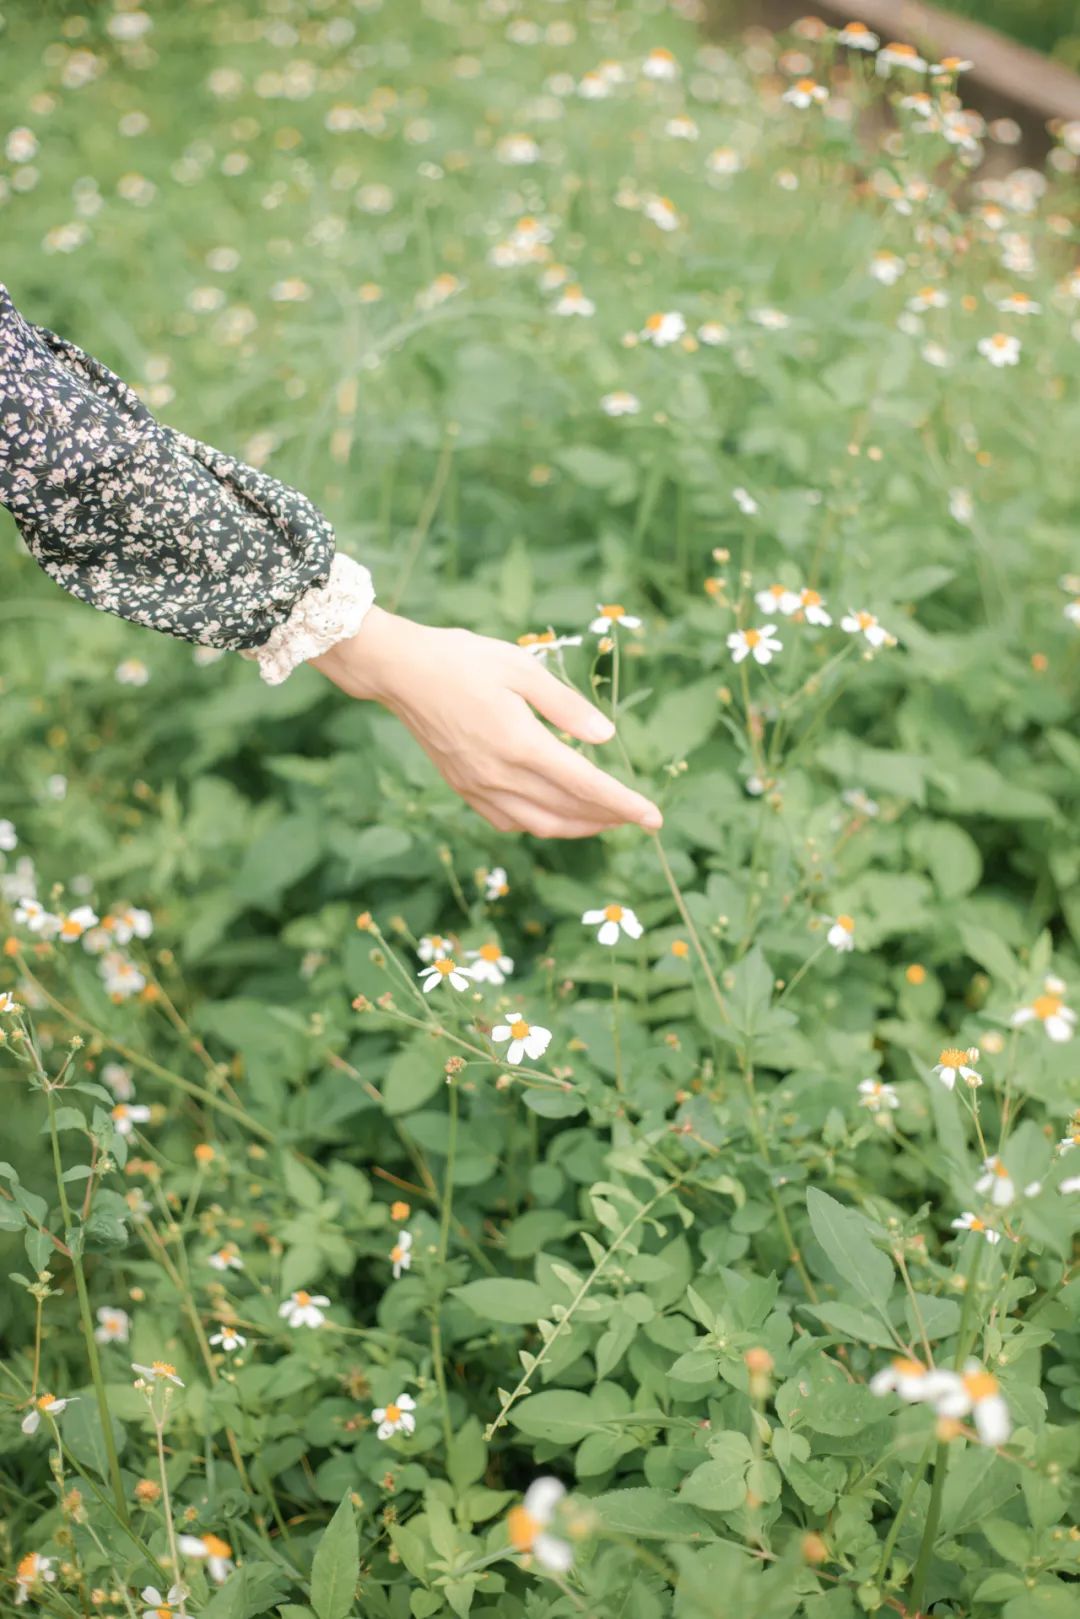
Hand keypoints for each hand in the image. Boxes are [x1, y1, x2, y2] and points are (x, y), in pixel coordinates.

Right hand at [310, 606, 662, 837]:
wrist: (401, 672)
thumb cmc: (463, 659)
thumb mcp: (522, 668)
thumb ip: (566, 705)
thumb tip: (607, 737)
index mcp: (520, 743)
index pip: (585, 785)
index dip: (624, 804)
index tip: (654, 818)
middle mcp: (500, 774)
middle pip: (567, 811)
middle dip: (609, 818)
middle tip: (637, 817)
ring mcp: (479, 787)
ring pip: (540, 824)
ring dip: (577, 827)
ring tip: (605, 820)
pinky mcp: (463, 788)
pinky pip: (509, 821)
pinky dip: (539, 824)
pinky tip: (553, 814)